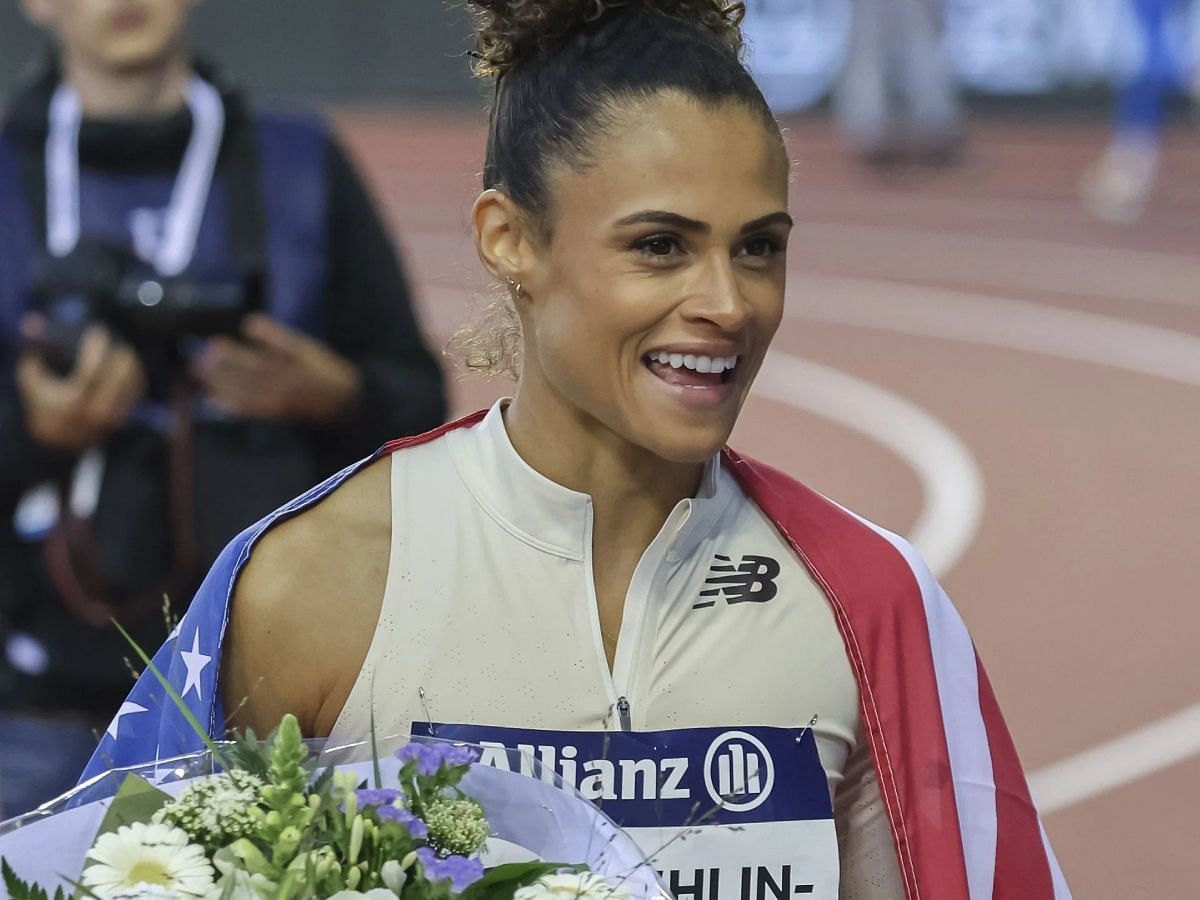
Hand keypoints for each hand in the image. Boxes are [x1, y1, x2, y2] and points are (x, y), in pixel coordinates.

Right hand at [15, 316, 146, 453]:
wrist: (56, 441)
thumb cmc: (42, 404)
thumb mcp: (32, 379)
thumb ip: (34, 350)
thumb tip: (32, 321)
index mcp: (73, 403)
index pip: (91, 371)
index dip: (96, 348)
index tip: (97, 331)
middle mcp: (95, 412)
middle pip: (118, 377)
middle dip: (120, 354)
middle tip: (116, 339)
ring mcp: (111, 418)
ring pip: (131, 384)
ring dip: (131, 364)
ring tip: (124, 349)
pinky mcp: (122, 419)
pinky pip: (135, 393)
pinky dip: (135, 376)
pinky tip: (130, 363)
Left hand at [191, 314, 360, 423]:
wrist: (344, 400)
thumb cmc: (323, 370)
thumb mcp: (305, 348)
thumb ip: (276, 336)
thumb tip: (249, 323)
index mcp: (290, 369)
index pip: (256, 361)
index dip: (234, 355)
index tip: (215, 344)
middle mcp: (282, 388)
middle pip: (245, 378)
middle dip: (221, 369)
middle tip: (200, 358)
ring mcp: (276, 402)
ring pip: (244, 394)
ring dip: (219, 384)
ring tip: (199, 373)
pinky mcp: (274, 413)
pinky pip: (249, 410)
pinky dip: (230, 405)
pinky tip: (214, 398)